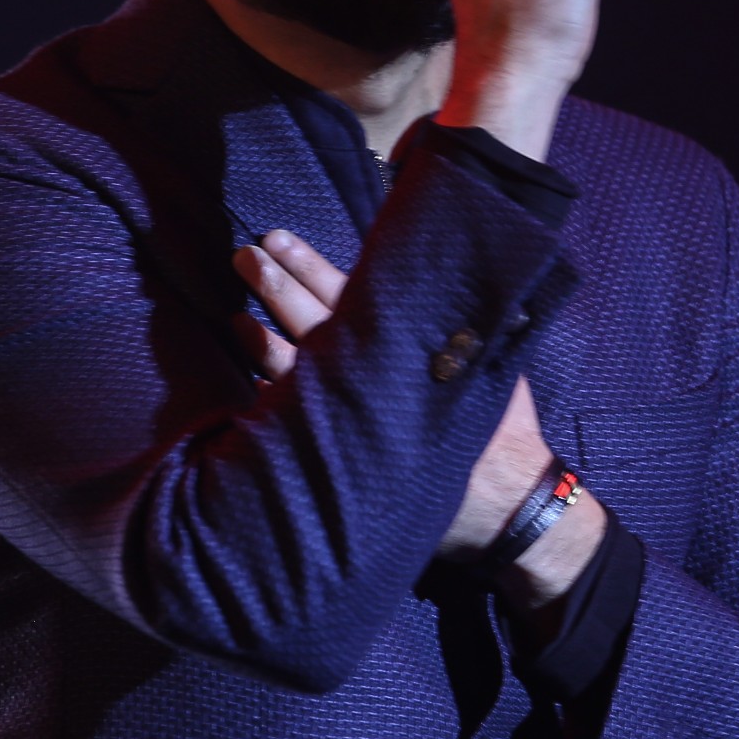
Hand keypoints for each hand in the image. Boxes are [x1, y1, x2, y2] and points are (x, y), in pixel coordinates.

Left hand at [233, 231, 605, 607]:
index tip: (276, 238)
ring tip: (236, 318)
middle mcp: (367, 378)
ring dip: (260, 341)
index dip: (308, 264)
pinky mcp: (338, 457)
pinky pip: (286, 427)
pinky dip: (266, 403)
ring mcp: (347, 419)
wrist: (502, 501)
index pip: (345, 291)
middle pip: (308, 321)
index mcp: (401, 344)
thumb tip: (438, 262)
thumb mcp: (486, 357)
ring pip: (289, 372)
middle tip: (243, 256)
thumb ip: (454, 315)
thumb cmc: (497, 422)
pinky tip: (249, 384)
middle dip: (274, 284)